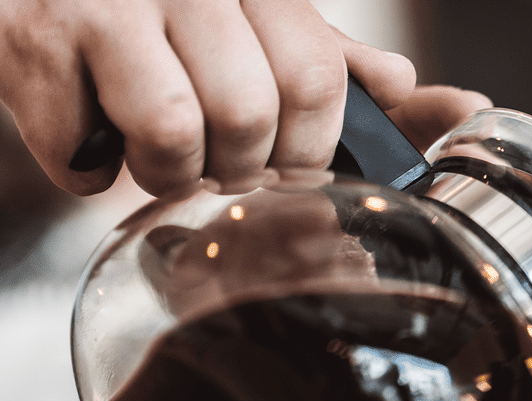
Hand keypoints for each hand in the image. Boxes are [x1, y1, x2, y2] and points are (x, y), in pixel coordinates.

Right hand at [0, 0, 483, 196]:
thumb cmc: (145, 10)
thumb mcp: (245, 15)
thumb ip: (321, 53)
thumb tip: (412, 89)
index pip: (316, 76)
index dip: (310, 143)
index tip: (291, 163)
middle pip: (249, 115)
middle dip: (235, 164)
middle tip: (211, 159)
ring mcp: (106, 5)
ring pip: (174, 132)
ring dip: (163, 172)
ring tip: (150, 152)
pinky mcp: (38, 40)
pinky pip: (84, 151)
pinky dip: (86, 169)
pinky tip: (89, 136)